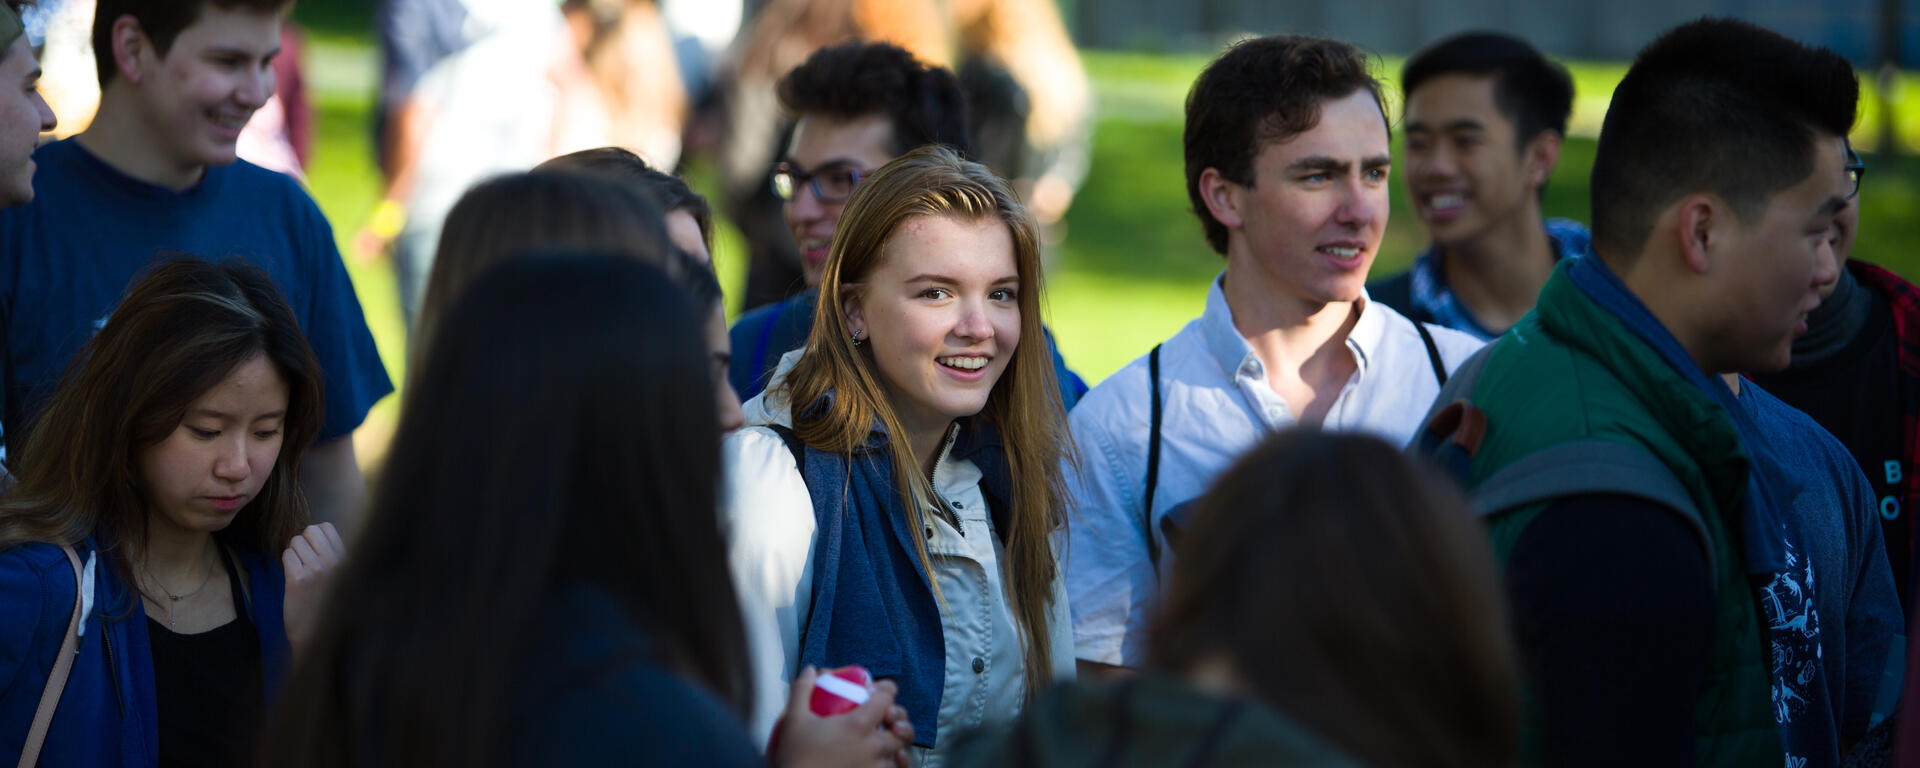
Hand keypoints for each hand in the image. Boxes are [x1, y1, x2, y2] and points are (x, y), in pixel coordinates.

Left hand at [281, 523, 344, 654]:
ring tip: (299, 570)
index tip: (314, 550)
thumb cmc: (330, 607)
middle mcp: (334, 562)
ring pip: (295, 541)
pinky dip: (286, 563)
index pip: (327, 527)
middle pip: (310, 530)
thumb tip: (315, 535)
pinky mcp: (297, 580)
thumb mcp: (344, 578)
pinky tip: (292, 577)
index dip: (316, 536)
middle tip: (303, 559)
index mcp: (347, 560)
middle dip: (303, 541)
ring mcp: (316, 570)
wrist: (319, 636)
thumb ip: (335, 557)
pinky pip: (286, 555)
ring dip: (293, 553)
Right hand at [773, 667, 914, 767]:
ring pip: (900, 753)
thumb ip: (802, 690)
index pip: (886, 698)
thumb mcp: (793, 720)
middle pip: (901, 728)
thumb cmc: (795, 757)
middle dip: (898, 719)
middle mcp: (873, 746)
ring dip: (897, 744)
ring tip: (888, 740)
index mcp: (858, 724)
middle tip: (887, 717)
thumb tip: (812, 670)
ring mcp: (875, 767)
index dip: (886, 689)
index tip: (878, 690)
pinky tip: (888, 760)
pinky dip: (895, 764)